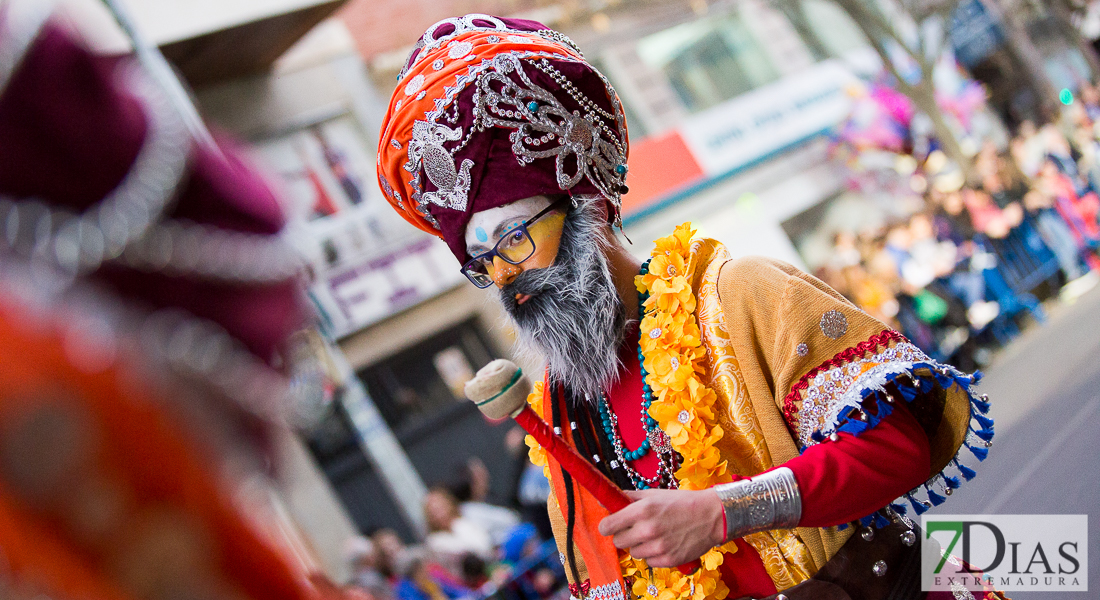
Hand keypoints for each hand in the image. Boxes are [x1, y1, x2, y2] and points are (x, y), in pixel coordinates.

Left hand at [597, 489, 724, 567]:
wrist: (712, 515)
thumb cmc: (681, 502)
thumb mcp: (653, 494)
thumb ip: (626, 497)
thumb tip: (602, 501)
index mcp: (642, 510)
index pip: (608, 526)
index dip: (607, 526)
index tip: (610, 526)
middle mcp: (648, 529)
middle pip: (618, 541)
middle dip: (625, 535)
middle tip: (637, 528)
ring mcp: (658, 546)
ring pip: (633, 553)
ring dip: (640, 545)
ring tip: (655, 535)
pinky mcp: (668, 560)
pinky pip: (648, 562)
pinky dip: (653, 555)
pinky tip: (664, 544)